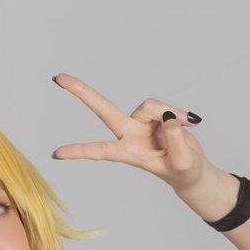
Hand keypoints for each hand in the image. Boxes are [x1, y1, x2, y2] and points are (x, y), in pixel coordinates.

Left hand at [50, 72, 207, 190]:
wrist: (192, 169)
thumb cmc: (184, 171)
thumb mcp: (182, 161)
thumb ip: (174, 139)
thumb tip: (165, 116)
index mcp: (129, 153)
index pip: (100, 151)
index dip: (80, 152)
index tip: (57, 154)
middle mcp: (130, 134)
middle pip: (103, 109)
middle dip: (82, 92)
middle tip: (58, 78)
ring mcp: (140, 122)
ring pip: (151, 105)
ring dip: (171, 114)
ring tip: (186, 128)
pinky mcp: (154, 114)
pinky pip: (164, 105)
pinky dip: (179, 113)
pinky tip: (189, 122)